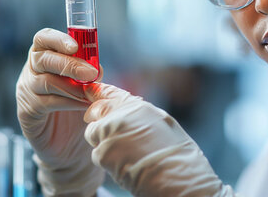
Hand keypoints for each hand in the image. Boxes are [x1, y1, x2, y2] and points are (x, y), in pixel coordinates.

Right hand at [16, 28, 104, 196]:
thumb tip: (97, 68)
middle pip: (43, 59)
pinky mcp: (26, 112)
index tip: (76, 46)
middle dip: (70, 65)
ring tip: (91, 94)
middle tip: (91, 74)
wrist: (69, 146)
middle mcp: (31, 70)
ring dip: (72, 87)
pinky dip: (69, 102)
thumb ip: (89, 73)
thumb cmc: (78, 107)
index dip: (58, 39)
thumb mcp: (86, 85)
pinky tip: (85, 105)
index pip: (44, 38)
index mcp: (45, 56)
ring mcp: (26, 91)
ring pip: (45, 82)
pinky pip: (46, 103)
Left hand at [83, 83, 236, 196]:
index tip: (91, 93)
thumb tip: (124, 112)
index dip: (98, 93)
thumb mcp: (162, 122)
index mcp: (137, 106)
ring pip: (93, 134)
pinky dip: (106, 160)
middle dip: (99, 121)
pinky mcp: (102, 153)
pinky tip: (125, 164)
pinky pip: (97, 154)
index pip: (109, 92)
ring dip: (103, 142)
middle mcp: (120, 115)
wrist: (175, 176)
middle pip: (95, 112)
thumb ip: (139, 114)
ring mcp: (110, 133)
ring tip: (126, 153)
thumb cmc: (175, 152)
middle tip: (113, 135)